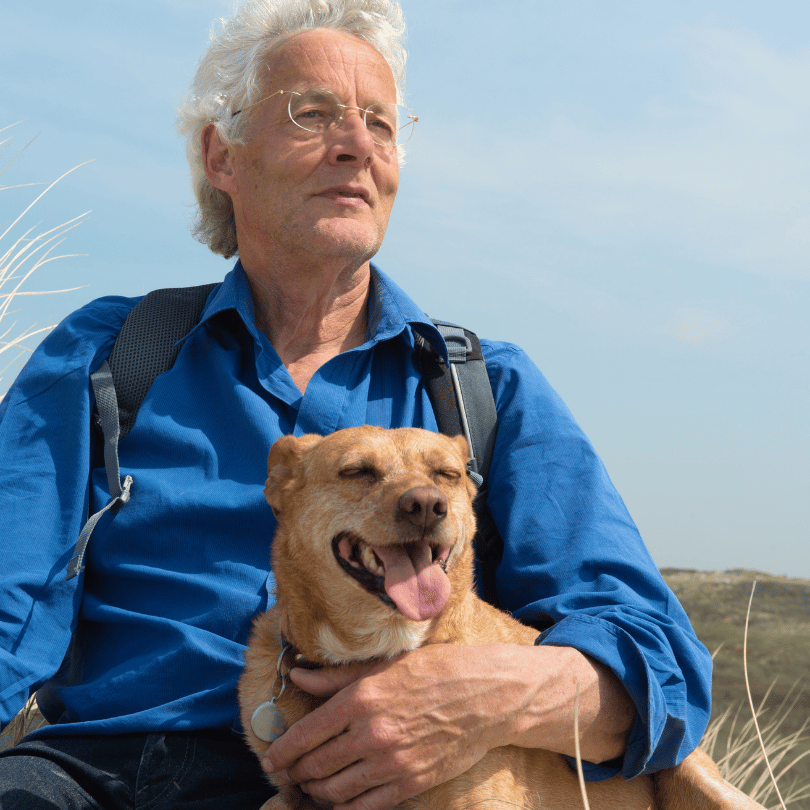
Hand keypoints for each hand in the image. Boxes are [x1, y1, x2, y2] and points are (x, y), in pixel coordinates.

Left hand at [261, 642, 633, 809]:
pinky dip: (344, 808)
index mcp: (361, 698)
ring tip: (311, 787)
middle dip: (295, 774)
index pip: (306, 734)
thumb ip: (336, 675)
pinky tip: (339, 801)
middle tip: (288, 774)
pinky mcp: (410, 784)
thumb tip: (299, 675)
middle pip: (315, 766)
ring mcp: (391, 763)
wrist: (485, 696)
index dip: (282, 752)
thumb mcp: (385, 663)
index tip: (271, 759)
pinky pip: (364, 808)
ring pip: (335, 792)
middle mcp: (371, 733)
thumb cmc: (434, 671)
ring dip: (316, 793)